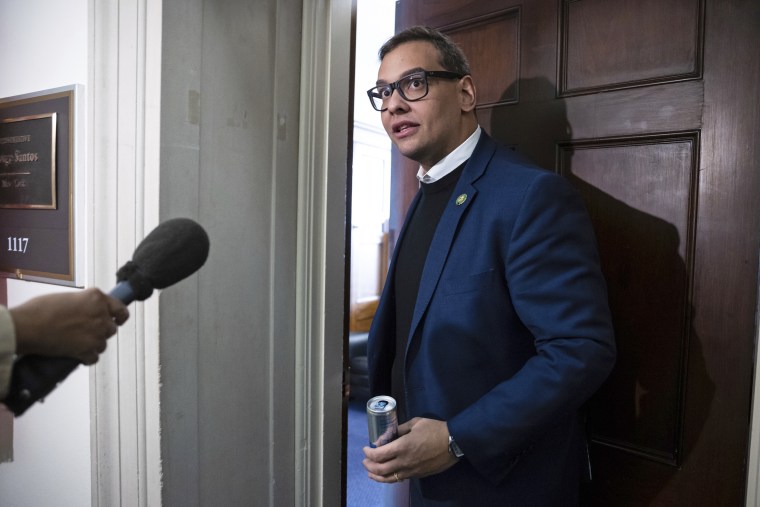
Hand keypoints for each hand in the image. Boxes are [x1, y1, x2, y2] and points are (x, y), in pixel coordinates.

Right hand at [11, 288, 129, 364]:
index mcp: (97, 298)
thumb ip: (85, 304)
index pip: (121, 310)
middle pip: (111, 329)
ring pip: (103, 344)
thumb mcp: (69, 297)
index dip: (120, 317)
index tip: (118, 321)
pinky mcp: (88, 350)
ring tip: (76, 342)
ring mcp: (96, 334)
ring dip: (93, 345)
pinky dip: (86, 358)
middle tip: (84, 332)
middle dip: (100, 332)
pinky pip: (94, 358)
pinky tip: (76, 355)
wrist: (28, 326)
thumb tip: (89, 312)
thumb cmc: (41, 309)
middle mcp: (101, 315)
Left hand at [362, 417, 457, 482]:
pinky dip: (390, 478)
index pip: (378, 455)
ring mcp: (411, 471)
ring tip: (371, 472)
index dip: (368, 453)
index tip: (366, 449)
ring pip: (389, 478)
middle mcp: (404, 462)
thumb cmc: (435, 430)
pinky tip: (387, 474)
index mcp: (402, 447)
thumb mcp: (416, 423)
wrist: (454, 443)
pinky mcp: (418, 475)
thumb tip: (389, 435)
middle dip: (369, 465)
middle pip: (380, 469)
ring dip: (377, 476)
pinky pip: (400, 479)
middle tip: (365, 460)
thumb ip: (400, 429)